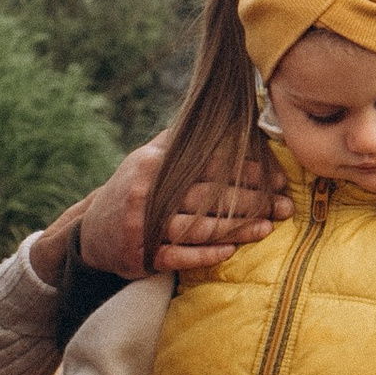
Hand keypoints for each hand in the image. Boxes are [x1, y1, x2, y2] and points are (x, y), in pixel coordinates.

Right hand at [66, 137, 282, 281]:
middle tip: (285, 206)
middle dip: (251, 202)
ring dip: (236, 230)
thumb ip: (178, 142)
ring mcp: (143, 227)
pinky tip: (230, 252)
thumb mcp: (146, 159)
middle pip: (208, 198)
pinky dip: (206, 255)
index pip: (208, 165)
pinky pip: (178, 256)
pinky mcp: (141, 256)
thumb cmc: (131, 190)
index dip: (245, 171)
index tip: (276, 178)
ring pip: (197, 228)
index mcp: (154, 164)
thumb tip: (218, 118)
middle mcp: (147, 194)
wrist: (90, 232)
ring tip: (268, 228)